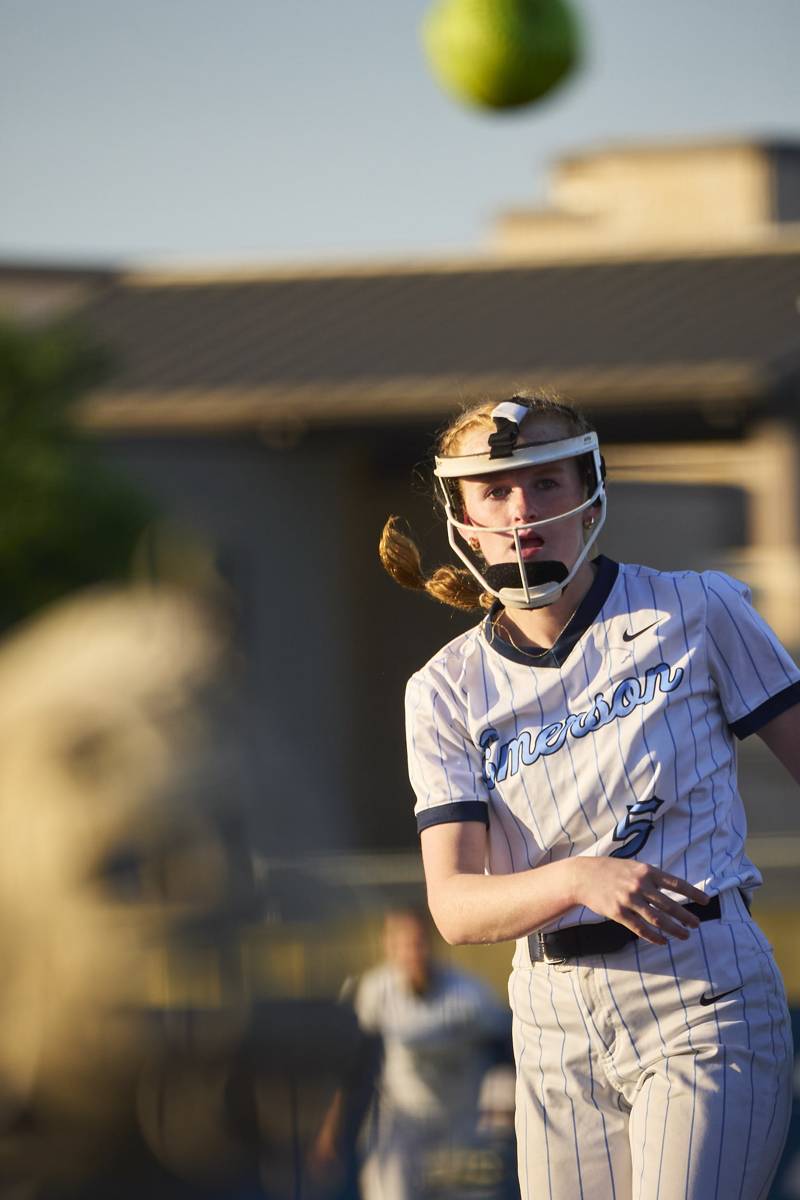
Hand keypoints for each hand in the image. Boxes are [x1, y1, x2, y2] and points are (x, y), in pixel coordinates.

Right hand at [570, 857, 709, 944]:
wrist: (582, 876)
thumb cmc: (610, 870)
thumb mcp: (633, 866)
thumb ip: (651, 876)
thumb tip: (672, 888)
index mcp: (646, 871)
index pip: (676, 883)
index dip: (693, 893)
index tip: (706, 901)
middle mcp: (640, 885)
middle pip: (670, 905)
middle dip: (686, 917)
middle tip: (697, 925)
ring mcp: (629, 900)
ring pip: (657, 920)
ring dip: (674, 930)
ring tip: (685, 936)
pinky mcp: (618, 913)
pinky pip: (640, 929)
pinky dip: (653, 937)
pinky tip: (663, 941)